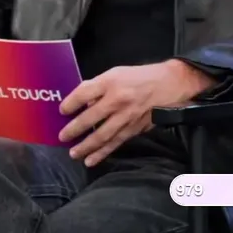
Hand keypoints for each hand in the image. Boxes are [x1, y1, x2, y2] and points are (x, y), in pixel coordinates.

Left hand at [58, 60, 213, 166]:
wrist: (170, 84)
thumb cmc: (141, 77)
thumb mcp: (118, 73)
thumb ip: (99, 87)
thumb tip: (83, 103)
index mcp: (111, 81)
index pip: (84, 93)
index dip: (70, 103)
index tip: (62, 111)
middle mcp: (118, 99)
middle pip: (89, 116)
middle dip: (73, 129)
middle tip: (62, 137)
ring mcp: (126, 115)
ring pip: (101, 134)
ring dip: (85, 146)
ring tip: (73, 153)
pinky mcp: (134, 128)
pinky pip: (115, 142)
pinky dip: (102, 153)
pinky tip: (90, 160)